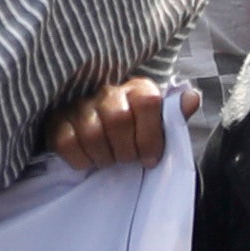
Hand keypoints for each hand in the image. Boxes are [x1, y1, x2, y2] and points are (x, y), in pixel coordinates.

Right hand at [43, 71, 173, 173]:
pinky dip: (82, 160)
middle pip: (118, 120)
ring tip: (110, 161)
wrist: (105, 140)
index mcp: (138, 89)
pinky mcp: (57, 121)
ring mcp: (80, 105)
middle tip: (128, 160)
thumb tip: (191, 98)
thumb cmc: (138, 135)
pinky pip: (67, 143)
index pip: (147, 103)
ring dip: (105, 157)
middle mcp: (108, 92)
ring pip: (92, 133)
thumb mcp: (161, 127)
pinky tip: (90, 160)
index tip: (150, 159)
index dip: (150, 137)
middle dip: (126, 151)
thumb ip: (176, 115)